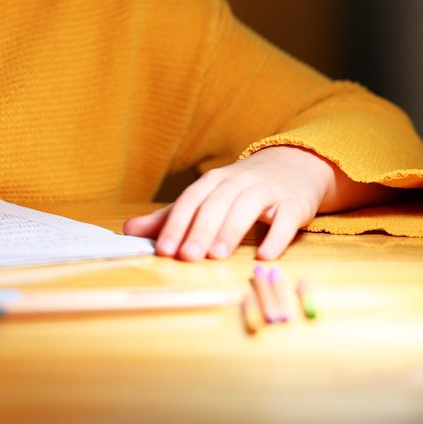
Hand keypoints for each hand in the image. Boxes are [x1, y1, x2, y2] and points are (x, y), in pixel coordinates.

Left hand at [122, 146, 334, 261]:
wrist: (294, 166)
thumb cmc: (242, 188)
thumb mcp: (206, 198)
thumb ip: (170, 216)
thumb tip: (128, 230)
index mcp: (213, 181)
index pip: (190, 200)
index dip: (176, 224)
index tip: (163, 249)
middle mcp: (238, 181)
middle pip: (216, 204)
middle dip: (200, 230)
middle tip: (187, 257)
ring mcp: (268, 191)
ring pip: (246, 207)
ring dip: (230, 231)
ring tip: (216, 256)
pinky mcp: (294, 204)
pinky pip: (285, 219)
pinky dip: (276, 236)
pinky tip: (265, 255)